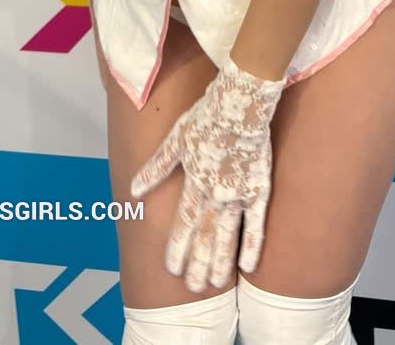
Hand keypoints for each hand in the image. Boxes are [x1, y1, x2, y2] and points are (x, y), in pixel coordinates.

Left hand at [129, 52, 285, 292]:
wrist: (241, 105)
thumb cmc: (206, 117)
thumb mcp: (175, 139)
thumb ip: (156, 168)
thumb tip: (134, 190)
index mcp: (194, 183)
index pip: (183, 225)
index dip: (177, 248)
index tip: (172, 270)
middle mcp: (215, 195)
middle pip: (205, 237)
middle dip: (198, 264)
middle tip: (193, 289)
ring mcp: (239, 195)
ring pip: (227, 236)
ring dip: (220, 263)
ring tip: (214, 285)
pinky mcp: (260, 190)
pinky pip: (256, 224)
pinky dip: (252, 246)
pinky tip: (248, 268)